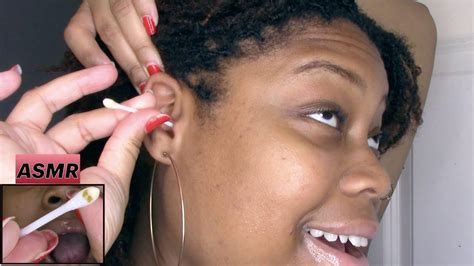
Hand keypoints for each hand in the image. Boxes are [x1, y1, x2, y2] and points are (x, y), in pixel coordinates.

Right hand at [0, 64, 164, 260]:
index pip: (94, 134)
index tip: (150, 103)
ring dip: (70, 85)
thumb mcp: (111, 182)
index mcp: (66, 171)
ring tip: (106, 70)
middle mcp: (40, 158)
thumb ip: (128, 144)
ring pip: (39, 105)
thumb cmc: (78, 223)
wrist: (44, 237)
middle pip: (73, 120)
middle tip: (135, 86)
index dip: (121, 117)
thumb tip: (153, 114)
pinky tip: (13, 73)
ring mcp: (15, 146)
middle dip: (104, 99)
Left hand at [65, 0, 162, 92]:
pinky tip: (153, 25)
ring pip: (122, 16)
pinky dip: (144, 8)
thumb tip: (138, 78)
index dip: (89, 54)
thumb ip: (120, 43)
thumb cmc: (125, 5)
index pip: (76, 33)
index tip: (109, 73)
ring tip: (155, 66)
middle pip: (109, 32)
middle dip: (130, 62)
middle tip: (145, 83)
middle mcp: (96, 0)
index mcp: (87, 12)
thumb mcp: (110, 20)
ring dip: (141, 45)